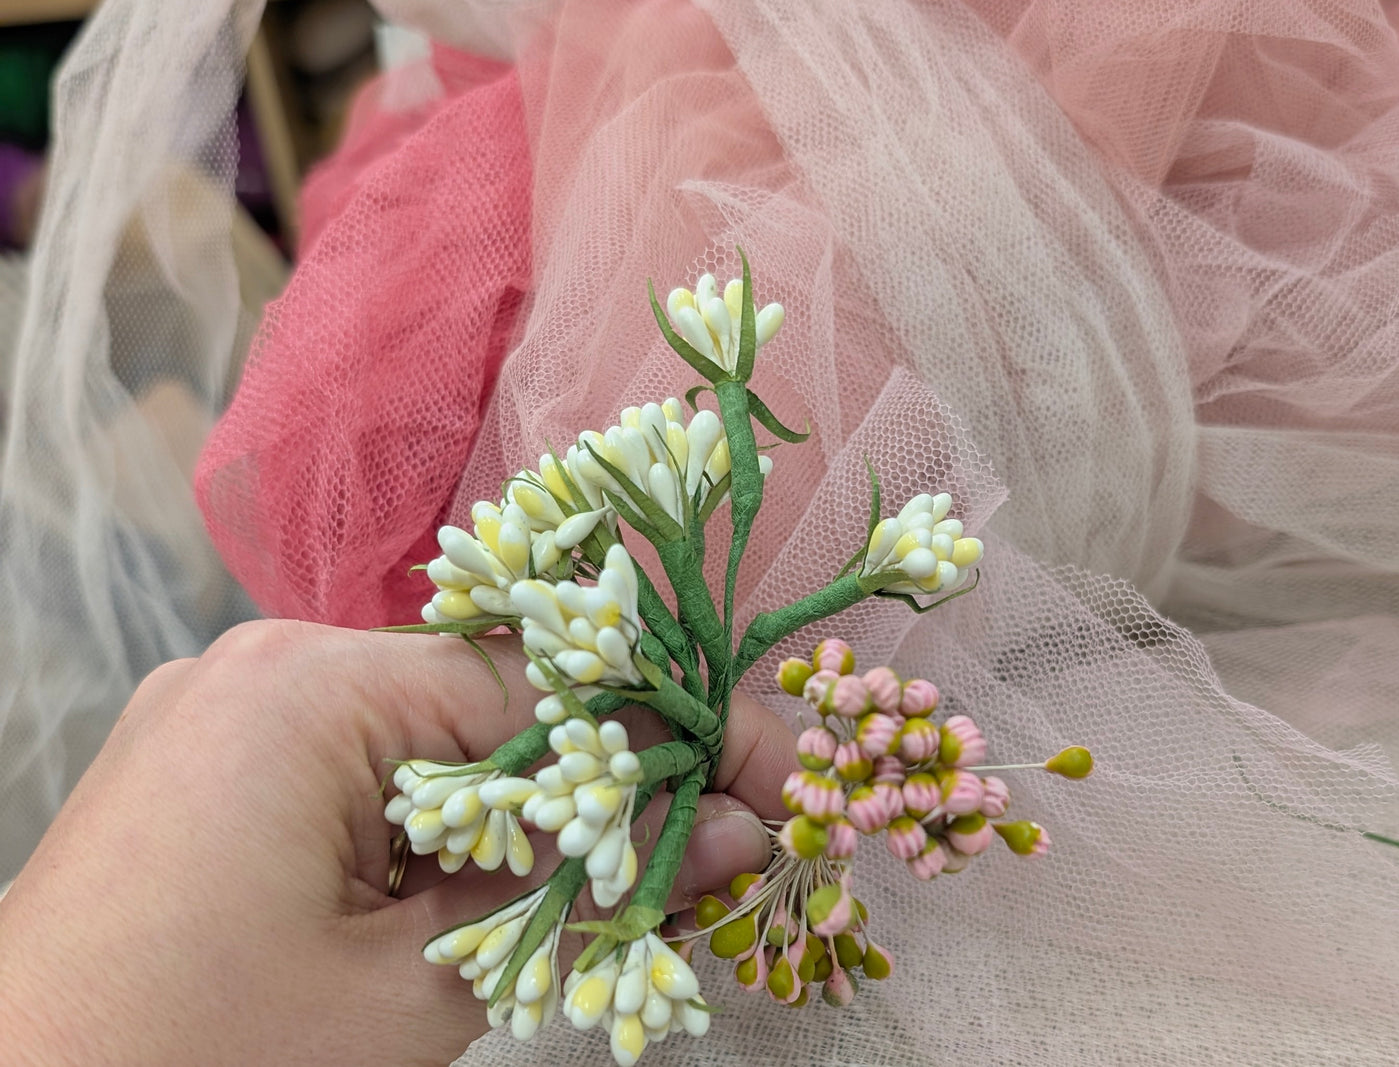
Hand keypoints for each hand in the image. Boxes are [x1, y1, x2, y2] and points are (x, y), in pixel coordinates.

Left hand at [0, 619, 796, 1064]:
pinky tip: (513, 891)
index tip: (781, 785)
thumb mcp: (415, 993)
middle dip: (612, 781)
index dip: (679, 737)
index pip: (550, 684)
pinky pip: (368, 776)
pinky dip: (448, 833)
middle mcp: (267, 667)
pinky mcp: (210, 775)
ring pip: (438, 746)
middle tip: (726, 846)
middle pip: (499, 705)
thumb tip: (737, 833)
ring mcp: (226, 716)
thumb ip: (583, 896)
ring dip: (535, 817)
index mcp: (313, 686)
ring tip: (633, 885)